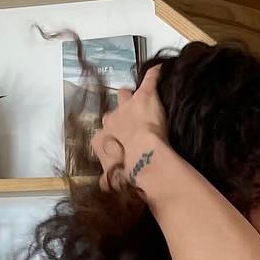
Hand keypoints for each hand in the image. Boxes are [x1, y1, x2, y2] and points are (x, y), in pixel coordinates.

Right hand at [92, 66, 167, 194]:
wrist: (142, 157)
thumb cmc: (127, 172)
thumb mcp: (112, 181)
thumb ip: (108, 181)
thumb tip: (105, 187)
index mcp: (100, 140)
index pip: (102, 135)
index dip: (112, 139)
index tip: (120, 144)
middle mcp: (109, 121)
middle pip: (111, 114)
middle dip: (119, 117)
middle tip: (130, 123)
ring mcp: (127, 106)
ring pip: (125, 95)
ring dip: (131, 97)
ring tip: (139, 99)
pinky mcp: (145, 95)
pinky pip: (149, 80)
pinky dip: (153, 76)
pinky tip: (159, 71)